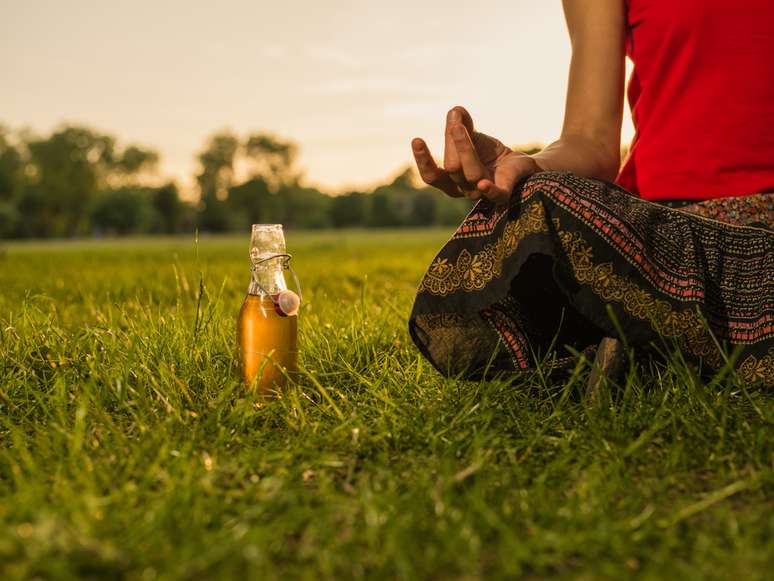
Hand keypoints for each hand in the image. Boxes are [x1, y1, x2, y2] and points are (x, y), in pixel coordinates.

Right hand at [411, 106, 541, 204]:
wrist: (518, 162)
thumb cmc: (489, 153)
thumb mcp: (472, 136)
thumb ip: (462, 124)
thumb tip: (455, 110)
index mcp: (450, 180)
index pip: (432, 176)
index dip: (423, 160)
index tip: (417, 140)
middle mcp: (463, 189)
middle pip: (452, 168)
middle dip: (452, 143)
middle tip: (455, 123)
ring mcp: (482, 193)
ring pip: (471, 174)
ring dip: (465, 149)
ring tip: (461, 128)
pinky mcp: (502, 194)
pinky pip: (494, 195)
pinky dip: (488, 190)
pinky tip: (483, 183)